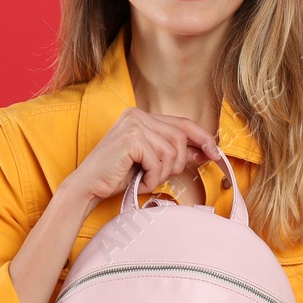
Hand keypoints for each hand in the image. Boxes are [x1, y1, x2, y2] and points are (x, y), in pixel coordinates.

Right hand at [62, 106, 219, 208]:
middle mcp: (138, 115)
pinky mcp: (131, 138)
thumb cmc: (116, 176)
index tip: (215, 153)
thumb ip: (173, 152)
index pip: (182, 122)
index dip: (202, 137)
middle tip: (159, 176)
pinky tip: (137, 181)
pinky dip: (152, 178)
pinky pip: (158, 162)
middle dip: (177, 163)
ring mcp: (133, 124)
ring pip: (171, 152)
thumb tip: (204, 151)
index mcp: (142, 116)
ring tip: (144, 179)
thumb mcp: (150, 161)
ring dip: (162, 173)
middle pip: (180, 137)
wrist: (88, 187)